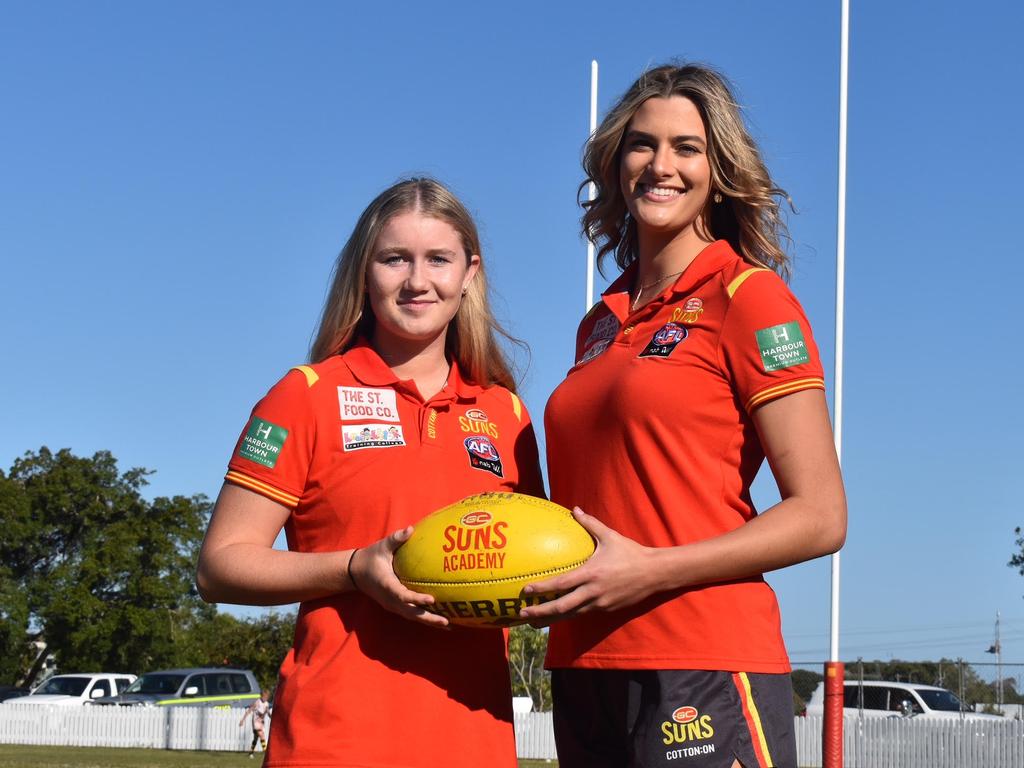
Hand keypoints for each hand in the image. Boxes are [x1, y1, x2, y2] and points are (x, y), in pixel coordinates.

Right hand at [348, 526, 449, 627]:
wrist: (355, 573)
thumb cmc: (371, 557)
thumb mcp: (382, 546)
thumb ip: (396, 539)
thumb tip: (410, 529)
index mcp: (387, 585)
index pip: (403, 595)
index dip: (417, 598)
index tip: (432, 599)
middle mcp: (390, 599)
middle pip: (411, 613)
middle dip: (428, 618)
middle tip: (447, 621)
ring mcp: (392, 605)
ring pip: (412, 616)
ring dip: (429, 621)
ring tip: (448, 625)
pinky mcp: (395, 606)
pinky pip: (411, 614)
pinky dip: (424, 618)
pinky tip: (438, 620)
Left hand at [518, 507, 660, 624]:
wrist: (655, 573)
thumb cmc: (631, 552)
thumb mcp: (610, 536)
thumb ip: (590, 523)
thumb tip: (574, 509)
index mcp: (591, 573)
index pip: (561, 584)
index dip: (542, 588)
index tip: (526, 590)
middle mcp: (593, 592)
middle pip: (562, 607)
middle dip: (541, 611)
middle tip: (522, 612)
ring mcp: (600, 603)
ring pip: (571, 615)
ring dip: (551, 619)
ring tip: (533, 622)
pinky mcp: (606, 609)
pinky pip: (583, 613)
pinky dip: (568, 615)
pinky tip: (557, 616)